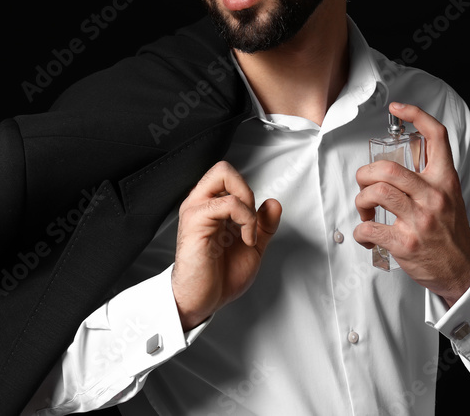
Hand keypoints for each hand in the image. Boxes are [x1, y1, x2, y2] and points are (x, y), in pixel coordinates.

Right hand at [171, 161, 281, 330]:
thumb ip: (264, 224)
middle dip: (246, 190)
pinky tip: (245, 240)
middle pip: (223, 168)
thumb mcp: (253, 246)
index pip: (229, 177)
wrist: (203, 301)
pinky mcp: (195, 221)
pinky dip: (245, 219)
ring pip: (224, 175)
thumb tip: (273, 203)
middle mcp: (202, 204)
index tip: (251, 221)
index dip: (247, 193)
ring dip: (247, 206)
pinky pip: (227, 202)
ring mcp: (196, 210)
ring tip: (247, 232)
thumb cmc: (219, 277)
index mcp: (212, 207)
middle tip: (248, 220)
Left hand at [354, 102, 469, 305]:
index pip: (437, 136)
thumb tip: (398, 161)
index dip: (416, 114)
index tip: (398, 107)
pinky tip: (366, 234)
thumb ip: (429, 176)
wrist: (462, 269)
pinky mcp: (405, 242)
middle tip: (364, 183)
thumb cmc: (450, 232)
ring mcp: (420, 220)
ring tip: (365, 209)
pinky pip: (369, 228)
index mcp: (445, 180)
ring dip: (361, 199)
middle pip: (388, 168)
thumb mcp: (450, 195)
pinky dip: (360, 231)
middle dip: (365, 174)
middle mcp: (433, 196)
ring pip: (376, 193)